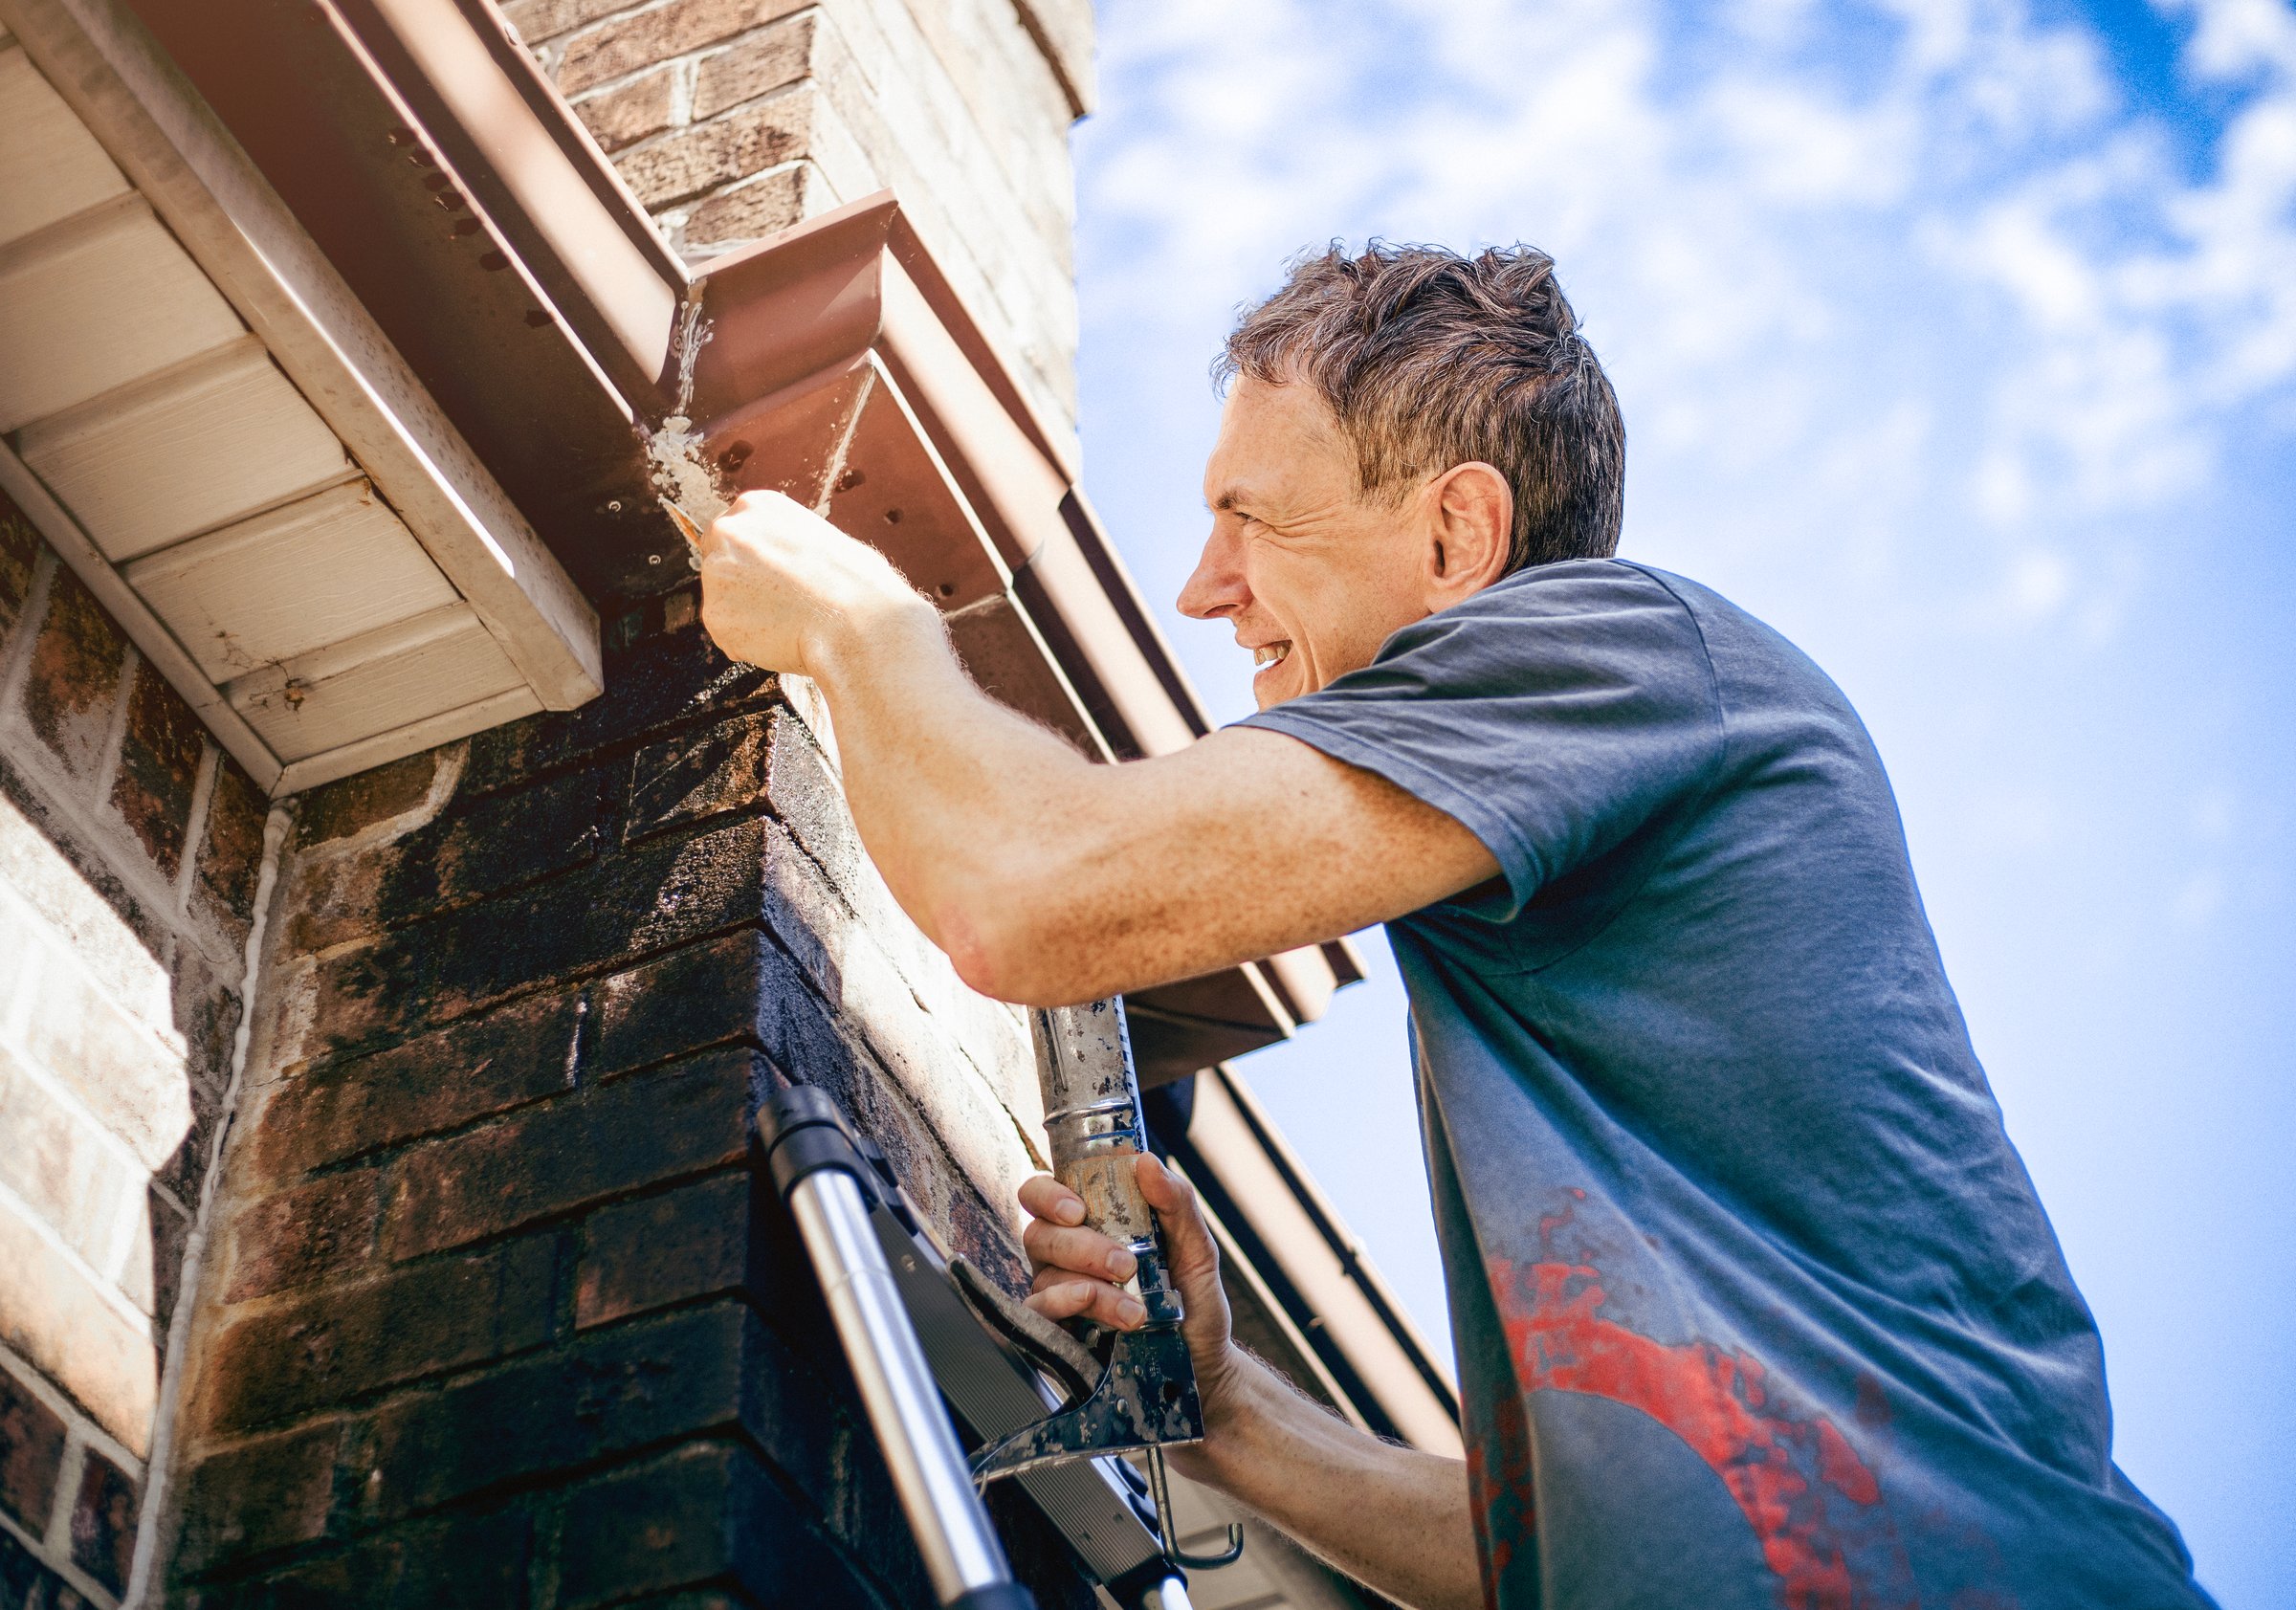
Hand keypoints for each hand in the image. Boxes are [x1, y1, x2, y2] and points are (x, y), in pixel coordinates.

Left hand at [697, 489, 932, 675]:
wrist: (857, 620)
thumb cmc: (857, 584)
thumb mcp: (826, 539)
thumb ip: (791, 546)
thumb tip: (789, 565)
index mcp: (756, 506)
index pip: (734, 534)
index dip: (754, 562)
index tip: (773, 579)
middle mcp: (728, 532)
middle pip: (720, 565)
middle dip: (742, 588)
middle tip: (779, 606)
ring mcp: (716, 574)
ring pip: (724, 604)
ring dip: (749, 618)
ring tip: (791, 623)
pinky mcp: (714, 615)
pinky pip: (728, 636)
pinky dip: (750, 646)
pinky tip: (783, 639)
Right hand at [1017, 1153, 1240, 1421]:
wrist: (1203, 1369)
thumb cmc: (1195, 1305)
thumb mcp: (1197, 1250)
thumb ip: (1175, 1203)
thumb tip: (1145, 1161)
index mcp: (1093, 1224)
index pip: (1044, 1194)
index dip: (1049, 1194)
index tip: (1079, 1210)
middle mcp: (1067, 1255)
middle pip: (1039, 1232)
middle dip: (1081, 1246)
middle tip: (1125, 1264)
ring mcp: (1059, 1293)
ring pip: (1044, 1273)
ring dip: (1090, 1284)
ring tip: (1135, 1309)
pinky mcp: (1057, 1331)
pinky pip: (1038, 1310)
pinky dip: (1066, 1305)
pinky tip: (1098, 1311)